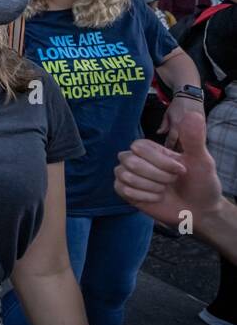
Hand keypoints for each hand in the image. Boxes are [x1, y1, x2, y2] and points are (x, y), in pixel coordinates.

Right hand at [116, 110, 223, 233]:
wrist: (199, 210)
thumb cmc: (200, 183)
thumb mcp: (201, 160)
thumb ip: (193, 138)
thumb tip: (192, 114)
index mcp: (151, 150)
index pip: (139, 146)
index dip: (159, 161)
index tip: (181, 170)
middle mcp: (136, 160)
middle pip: (129, 161)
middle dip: (156, 175)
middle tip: (172, 181)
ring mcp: (129, 175)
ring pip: (126, 176)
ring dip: (151, 187)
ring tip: (163, 190)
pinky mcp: (125, 192)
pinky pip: (124, 190)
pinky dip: (144, 197)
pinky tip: (156, 198)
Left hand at [159, 93, 204, 149]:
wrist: (191, 97)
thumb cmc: (178, 105)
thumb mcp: (167, 114)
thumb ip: (164, 125)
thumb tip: (158, 133)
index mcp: (176, 125)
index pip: (171, 140)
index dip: (168, 147)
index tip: (166, 151)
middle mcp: (186, 128)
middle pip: (181, 145)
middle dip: (177, 151)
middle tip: (173, 155)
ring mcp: (195, 129)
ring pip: (190, 144)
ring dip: (186, 149)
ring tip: (182, 154)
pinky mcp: (202, 129)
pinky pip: (197, 139)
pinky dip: (193, 144)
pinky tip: (190, 147)